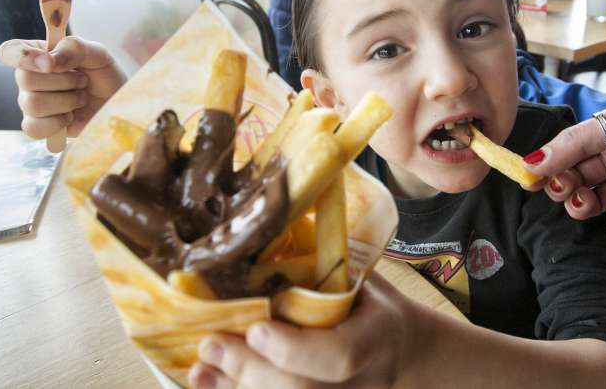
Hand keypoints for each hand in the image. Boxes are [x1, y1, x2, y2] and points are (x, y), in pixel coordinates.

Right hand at [0, 36, 125, 138]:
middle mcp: (29, 79)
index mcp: (38, 55)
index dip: (24, 57)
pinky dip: (58, 122)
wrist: (119, 105)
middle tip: (82, 81)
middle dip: (63, 81)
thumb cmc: (105, 77)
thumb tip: (50, 60)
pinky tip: (70, 116)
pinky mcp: (40, 127)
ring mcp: (31, 104)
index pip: (10, 51)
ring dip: (66, 101)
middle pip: (25, 79)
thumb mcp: (98, 54)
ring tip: (80, 98)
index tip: (50, 64)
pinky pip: (34, 128)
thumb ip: (74, 48)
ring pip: (32, 104)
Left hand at [188, 273, 415, 388]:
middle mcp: (363, 380)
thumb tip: (264, 231)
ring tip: (200, 369)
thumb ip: (325, 273)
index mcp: (377, 337)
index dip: (293, 349)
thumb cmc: (373, 306)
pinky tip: (209, 383)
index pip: (340, 356)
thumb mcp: (363, 282)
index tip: (255, 328)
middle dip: (252, 371)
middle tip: (211, 345)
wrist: (405, 351)